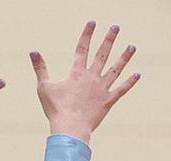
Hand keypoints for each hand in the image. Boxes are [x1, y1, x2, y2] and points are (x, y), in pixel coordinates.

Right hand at [31, 22, 139, 142]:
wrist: (70, 128)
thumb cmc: (56, 109)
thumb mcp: (44, 87)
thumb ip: (40, 68)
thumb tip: (33, 51)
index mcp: (77, 74)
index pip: (82, 49)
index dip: (87, 35)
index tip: (92, 23)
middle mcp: (92, 78)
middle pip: (102, 55)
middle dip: (109, 40)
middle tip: (116, 27)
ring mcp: (102, 89)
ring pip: (115, 70)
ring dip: (124, 57)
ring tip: (132, 47)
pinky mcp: (108, 101)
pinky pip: (121, 90)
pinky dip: (129, 82)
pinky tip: (137, 74)